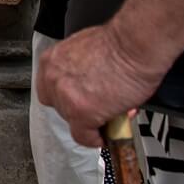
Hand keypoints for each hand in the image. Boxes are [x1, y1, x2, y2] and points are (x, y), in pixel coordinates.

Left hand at [36, 24, 165, 146]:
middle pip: (60, 106)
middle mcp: (52, 78)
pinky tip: (105, 136)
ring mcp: (65, 96)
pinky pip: (84, 136)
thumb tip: (89, 86)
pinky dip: (95, 139)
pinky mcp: (82, 112)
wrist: (134, 44)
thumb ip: (80, 71)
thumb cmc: (119, 44)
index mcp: (52, 61)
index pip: (49, 89)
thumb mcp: (87, 52)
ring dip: (91, 121)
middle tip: (99, 108)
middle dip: (80, 108)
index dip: (67, 98)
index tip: (79, 103)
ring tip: (109, 116)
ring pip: (72, 121)